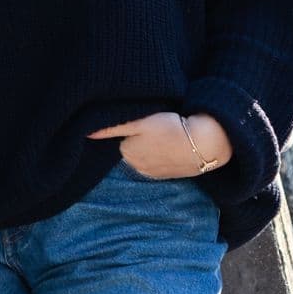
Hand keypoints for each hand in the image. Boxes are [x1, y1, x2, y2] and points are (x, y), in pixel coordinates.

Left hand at [86, 111, 232, 177]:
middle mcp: (138, 168)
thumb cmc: (171, 128)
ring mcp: (154, 173)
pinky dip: (162, 155)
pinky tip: (171, 144)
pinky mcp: (169, 174)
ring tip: (164, 134)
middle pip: (131, 148)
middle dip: (137, 139)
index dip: (129, 127)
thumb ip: (113, 127)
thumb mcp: (140, 123)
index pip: (119, 138)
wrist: (205, 143)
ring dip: (150, 147)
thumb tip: (87, 132)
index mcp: (127, 153)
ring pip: (145, 155)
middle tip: (153, 125)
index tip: (140, 119)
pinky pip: (159, 162)